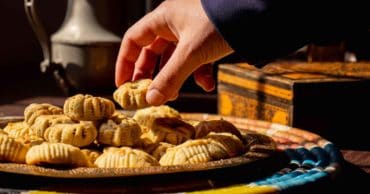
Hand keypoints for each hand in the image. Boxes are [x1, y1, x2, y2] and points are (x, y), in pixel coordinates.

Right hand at [115, 0, 232, 105]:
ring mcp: (191, 31)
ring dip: (175, 77)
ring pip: (174, 58)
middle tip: (147, 94)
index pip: (133, 40)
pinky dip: (198, 73)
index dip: (125, 62)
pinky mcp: (207, 39)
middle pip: (152, 51)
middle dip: (150, 75)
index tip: (123, 84)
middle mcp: (174, 23)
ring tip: (176, 94)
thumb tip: (151, 100)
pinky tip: (207, 84)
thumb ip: (171, 77)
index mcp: (163, 18)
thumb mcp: (192, 52)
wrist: (255, 13)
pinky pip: (195, 59)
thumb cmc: (220, 22)